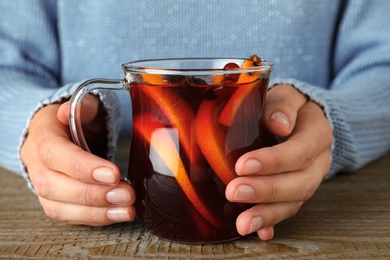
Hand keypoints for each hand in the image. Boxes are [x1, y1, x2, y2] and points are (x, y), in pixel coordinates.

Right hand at [20, 95, 135, 225]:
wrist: (64, 132)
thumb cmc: (77, 119)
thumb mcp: (84, 105)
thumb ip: (85, 107)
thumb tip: (76, 109)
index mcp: (42, 134)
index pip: (54, 153)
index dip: (82, 167)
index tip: (114, 174)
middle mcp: (35, 162)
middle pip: (53, 185)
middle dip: (93, 194)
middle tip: (126, 195)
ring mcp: (42, 184)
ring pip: (58, 207)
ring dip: (96, 212)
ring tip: (126, 211)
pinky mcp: (53, 200)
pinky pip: (68, 216)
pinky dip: (95, 218)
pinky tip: (117, 214)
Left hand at [225, 84, 332, 239]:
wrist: (299, 119)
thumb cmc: (287, 106)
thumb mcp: (287, 95)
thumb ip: (282, 105)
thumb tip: (278, 123)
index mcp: (317, 134)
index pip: (300, 151)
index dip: (274, 161)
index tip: (243, 165)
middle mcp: (318, 162)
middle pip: (299, 183)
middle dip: (266, 190)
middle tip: (234, 192)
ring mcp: (308, 180)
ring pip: (294, 202)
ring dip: (267, 214)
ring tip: (243, 223)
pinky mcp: (294, 192)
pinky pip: (286, 210)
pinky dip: (272, 222)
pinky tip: (259, 232)